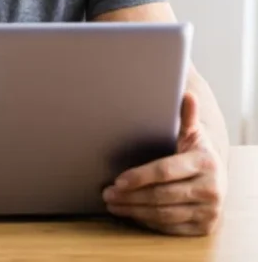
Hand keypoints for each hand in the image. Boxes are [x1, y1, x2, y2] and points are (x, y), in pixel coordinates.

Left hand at [103, 91, 226, 235]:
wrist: (215, 175)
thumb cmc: (193, 151)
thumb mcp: (190, 133)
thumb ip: (185, 117)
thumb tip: (186, 94)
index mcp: (206, 162)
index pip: (165, 171)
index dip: (139, 176)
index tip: (117, 180)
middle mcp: (213, 188)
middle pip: (161, 196)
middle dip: (130, 196)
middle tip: (106, 193)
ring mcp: (210, 210)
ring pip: (163, 214)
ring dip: (133, 210)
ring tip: (112, 203)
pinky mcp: (204, 227)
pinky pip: (170, 228)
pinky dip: (147, 222)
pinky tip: (131, 214)